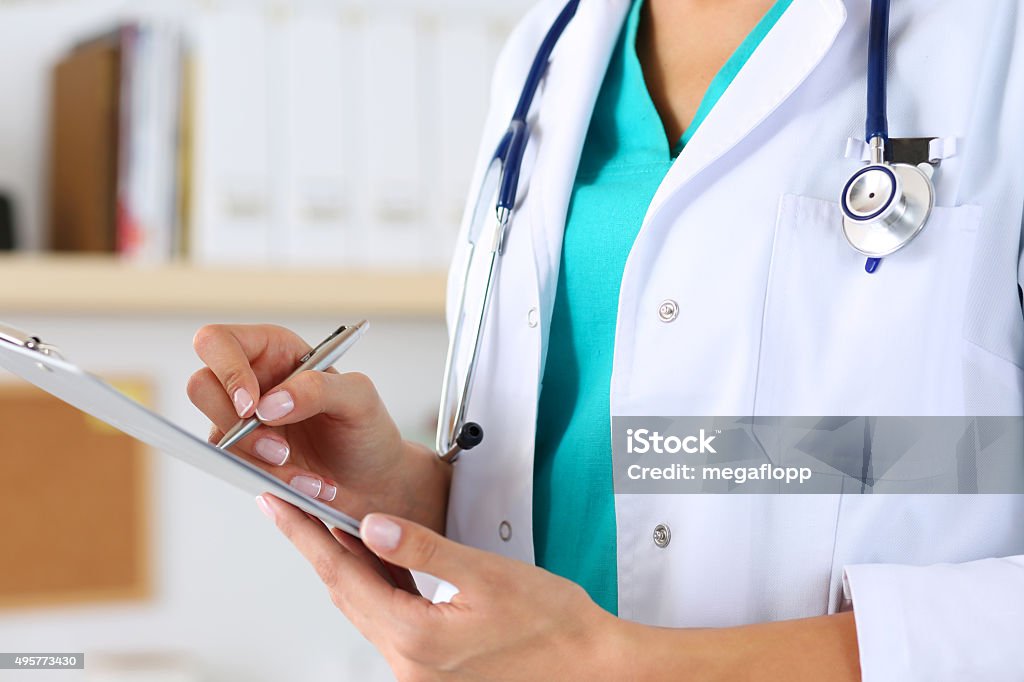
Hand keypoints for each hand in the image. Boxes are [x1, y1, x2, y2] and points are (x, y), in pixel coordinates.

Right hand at [187, 324, 449, 530]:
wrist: (374, 482)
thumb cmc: (367, 429)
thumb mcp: (359, 398)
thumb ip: (318, 388)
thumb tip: (267, 404)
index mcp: (273, 351)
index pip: (218, 342)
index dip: (226, 370)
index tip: (252, 406)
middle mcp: (251, 381)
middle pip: (201, 387)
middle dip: (238, 426)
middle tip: (280, 450)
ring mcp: (241, 422)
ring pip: (217, 437)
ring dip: (261, 463)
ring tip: (308, 476)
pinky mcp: (243, 457)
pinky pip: (235, 469)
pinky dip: (271, 481)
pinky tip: (307, 486)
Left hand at [256, 494, 623, 681]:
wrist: (589, 665)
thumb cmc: (552, 624)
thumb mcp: (486, 573)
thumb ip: (423, 549)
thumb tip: (371, 526)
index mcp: (416, 639)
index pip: (342, 575)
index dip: (304, 536)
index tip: (276, 506)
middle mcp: (408, 664)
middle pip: (346, 594)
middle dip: (316, 547)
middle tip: (290, 507)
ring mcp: (419, 671)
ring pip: (365, 607)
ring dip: (345, 566)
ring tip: (325, 524)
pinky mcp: (432, 668)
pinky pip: (389, 619)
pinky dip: (377, 586)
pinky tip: (376, 561)